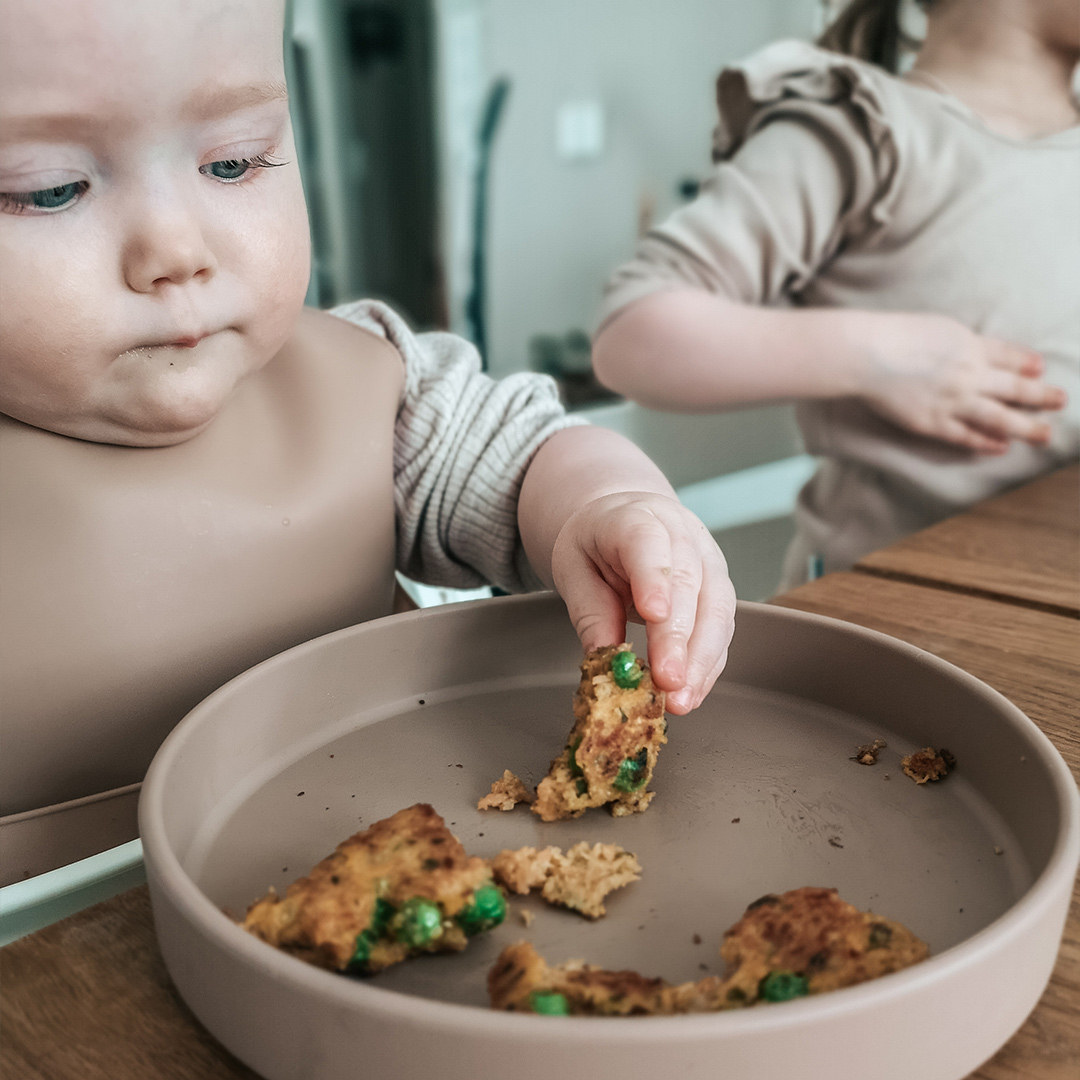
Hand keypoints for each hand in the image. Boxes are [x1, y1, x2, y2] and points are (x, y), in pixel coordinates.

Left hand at [549, 491, 735, 714]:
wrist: (625, 518)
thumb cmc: (597, 541)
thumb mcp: (573, 567)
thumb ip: (588, 610)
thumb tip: (605, 658)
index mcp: (636, 517)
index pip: (649, 543)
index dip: (654, 580)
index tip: (654, 616)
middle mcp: (682, 533)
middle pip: (688, 583)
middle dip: (679, 638)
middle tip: (667, 681)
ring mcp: (708, 560)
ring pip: (716, 609)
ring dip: (701, 660)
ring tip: (681, 699)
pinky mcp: (720, 589)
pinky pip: (722, 629)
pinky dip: (708, 665)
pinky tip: (692, 692)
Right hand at [858, 312, 1066, 453]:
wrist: (868, 355)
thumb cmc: (895, 335)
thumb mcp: (939, 327)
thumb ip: (962, 341)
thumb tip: (977, 351)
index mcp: (971, 346)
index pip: (1010, 357)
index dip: (1028, 364)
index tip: (1040, 369)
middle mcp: (970, 375)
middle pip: (1015, 388)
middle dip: (1042, 396)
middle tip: (1060, 401)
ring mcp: (953, 401)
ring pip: (1000, 417)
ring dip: (1026, 427)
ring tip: (1044, 435)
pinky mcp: (933, 422)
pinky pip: (966, 436)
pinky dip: (986, 442)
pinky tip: (1001, 447)